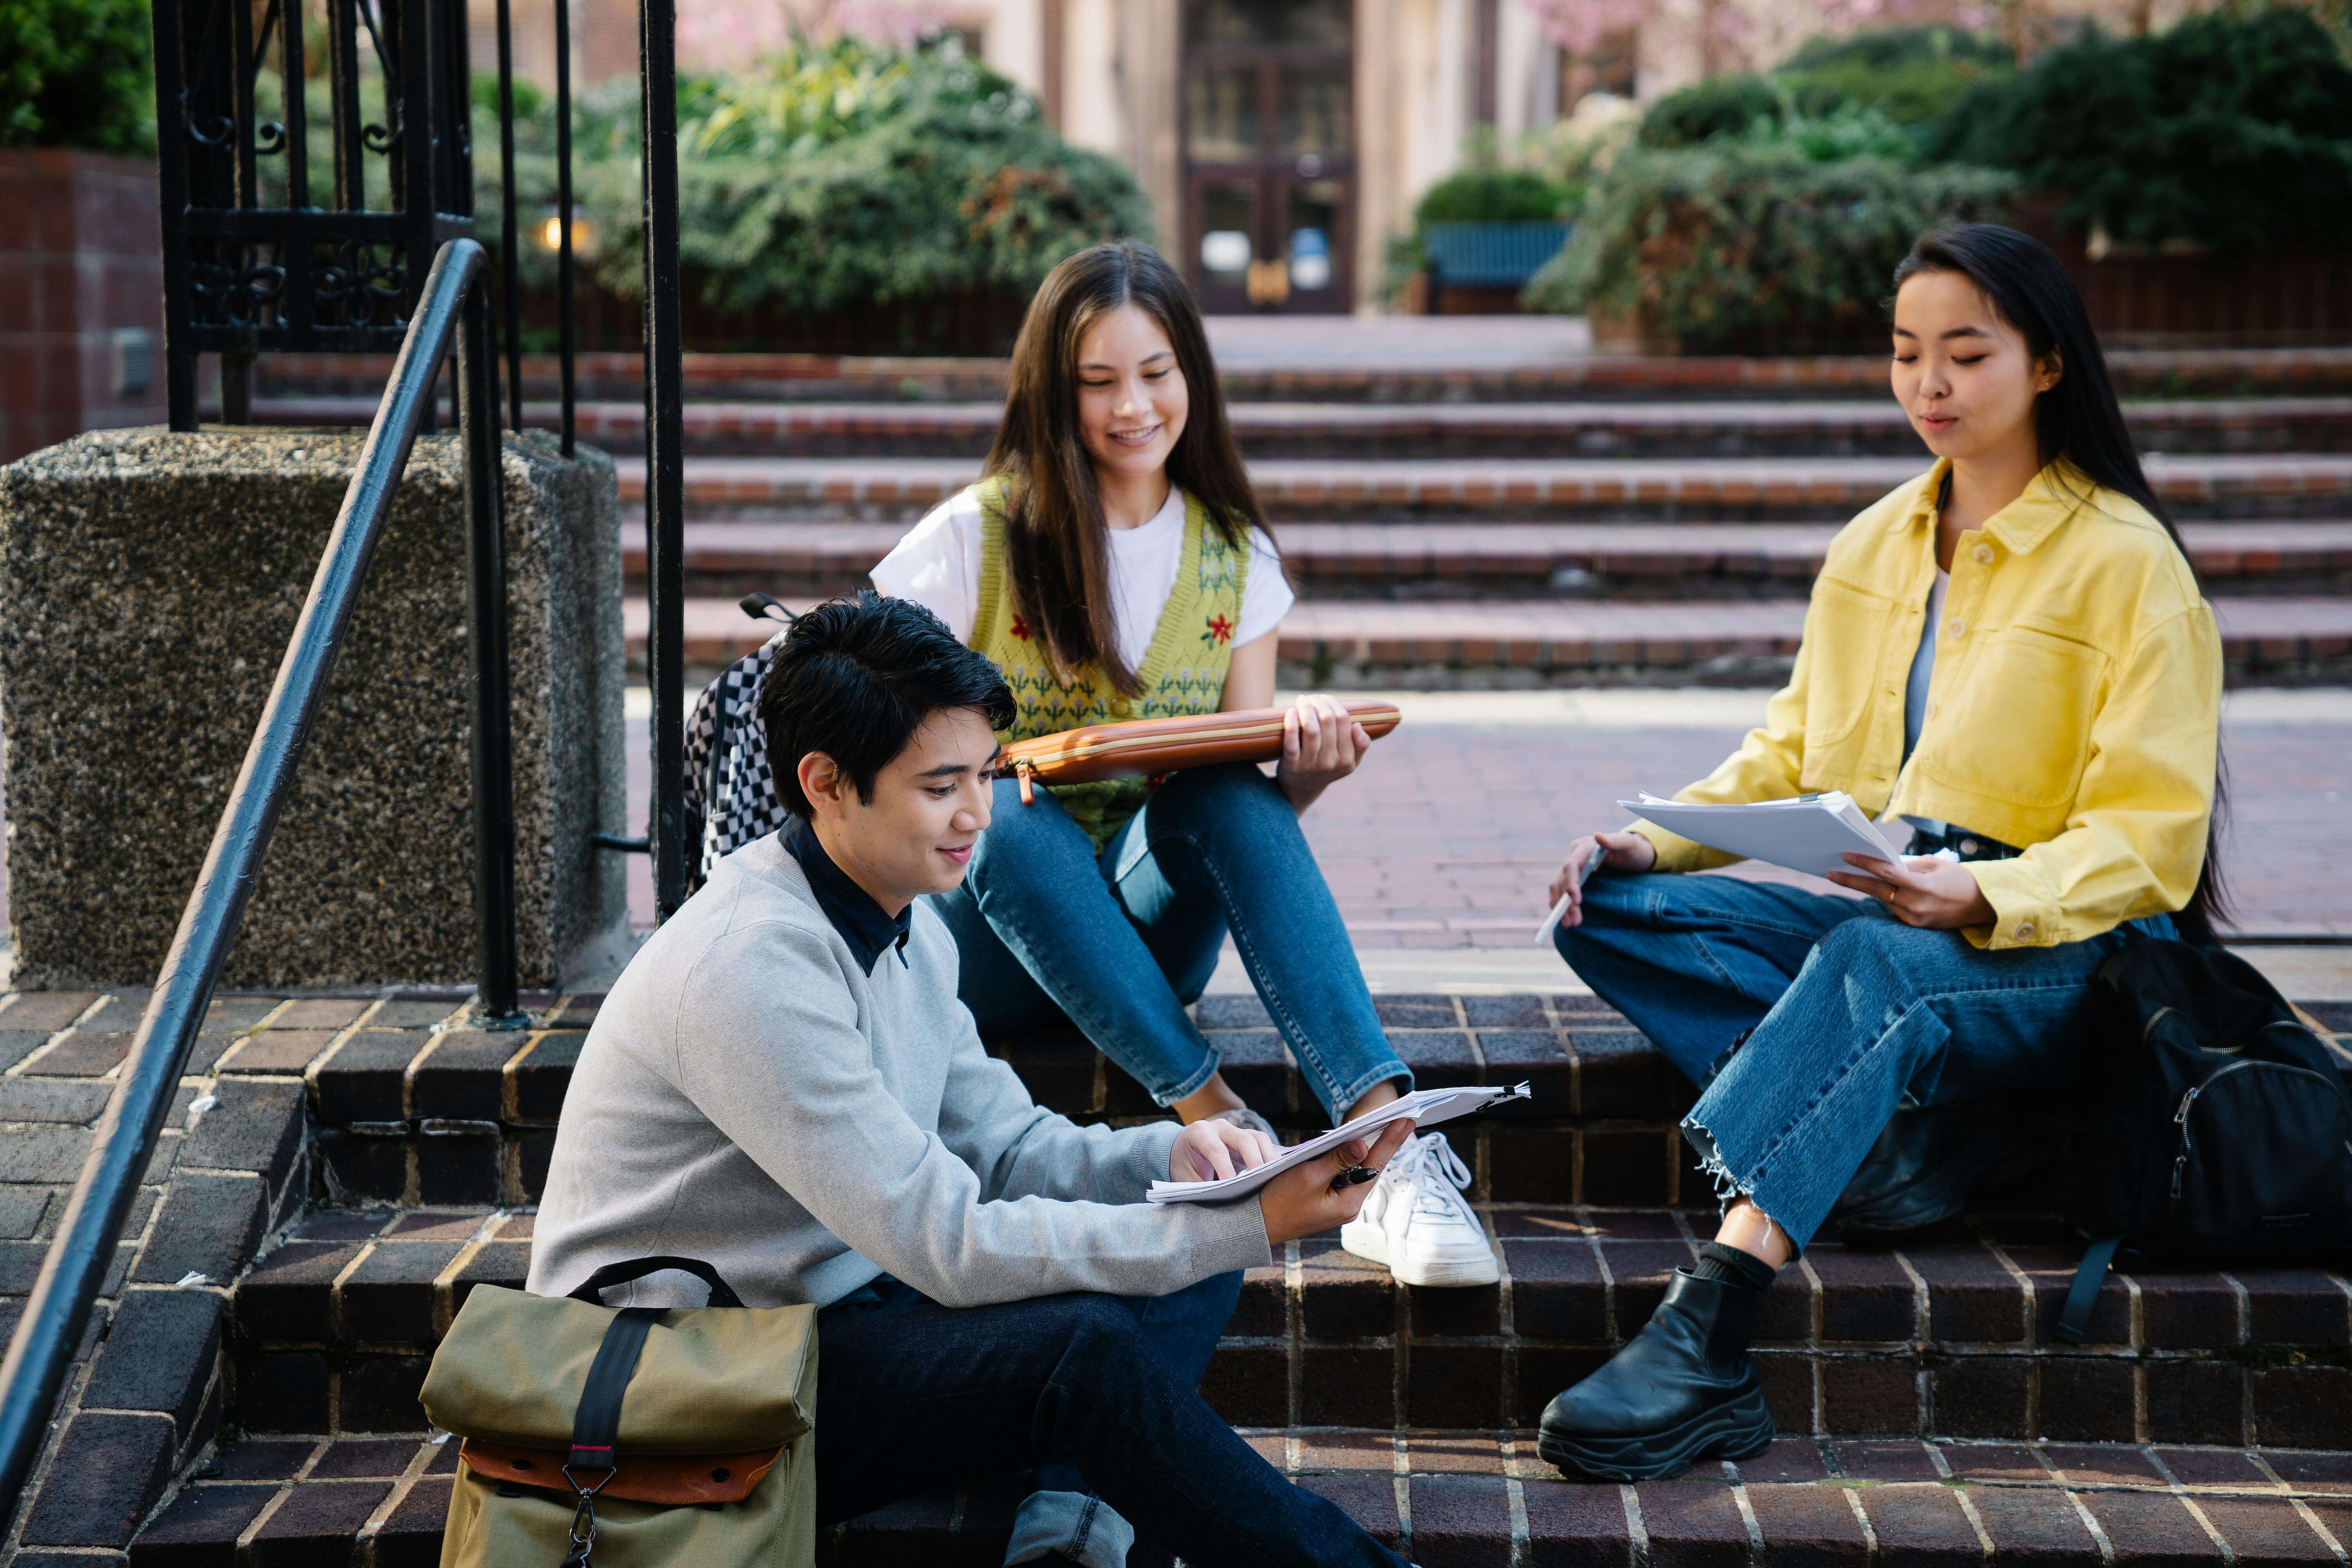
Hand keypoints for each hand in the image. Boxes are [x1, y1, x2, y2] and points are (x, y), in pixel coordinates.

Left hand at [1170, 1118, 1280, 1182]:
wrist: (1182, 1150)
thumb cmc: (1183, 1165)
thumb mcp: (1185, 1177)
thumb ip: (1202, 1187)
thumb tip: (1222, 1201)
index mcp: (1199, 1133)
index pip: (1216, 1150)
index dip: (1225, 1168)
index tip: (1232, 1185)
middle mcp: (1219, 1127)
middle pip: (1244, 1139)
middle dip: (1254, 1160)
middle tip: (1261, 1181)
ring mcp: (1235, 1130)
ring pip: (1259, 1138)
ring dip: (1268, 1157)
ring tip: (1274, 1177)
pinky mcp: (1246, 1137)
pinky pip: (1263, 1144)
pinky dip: (1270, 1157)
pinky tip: (1275, 1173)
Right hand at [1259, 1119, 1415, 1245]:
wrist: (1256, 1226)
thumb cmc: (1279, 1201)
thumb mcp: (1308, 1176)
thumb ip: (1337, 1159)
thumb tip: (1362, 1144)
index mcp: (1348, 1202)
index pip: (1376, 1164)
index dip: (1391, 1140)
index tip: (1407, 1121)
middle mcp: (1348, 1205)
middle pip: (1370, 1167)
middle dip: (1385, 1142)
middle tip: (1403, 1120)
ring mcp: (1338, 1204)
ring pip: (1356, 1170)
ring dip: (1367, 1149)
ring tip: (1385, 1127)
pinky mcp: (1326, 1200)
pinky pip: (1343, 1175)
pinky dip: (1347, 1158)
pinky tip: (1353, 1144)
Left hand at [1276, 694, 1372, 809]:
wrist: (1302, 789)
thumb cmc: (1328, 768)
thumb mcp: (1350, 762)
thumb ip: (1361, 745)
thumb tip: (1358, 725)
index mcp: (1347, 758)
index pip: (1343, 721)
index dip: (1334, 703)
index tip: (1325, 698)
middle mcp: (1330, 761)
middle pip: (1327, 720)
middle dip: (1319, 702)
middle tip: (1312, 697)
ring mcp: (1310, 764)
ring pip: (1310, 728)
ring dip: (1305, 708)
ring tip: (1302, 700)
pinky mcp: (1291, 765)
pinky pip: (1291, 741)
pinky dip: (1290, 723)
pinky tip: (1290, 711)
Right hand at [1545, 831, 1655, 928]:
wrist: (1635, 856)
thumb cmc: (1635, 850)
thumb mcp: (1630, 845)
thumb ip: (1615, 841)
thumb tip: (1597, 835)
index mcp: (1584, 846)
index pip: (1571, 866)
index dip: (1570, 884)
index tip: (1576, 902)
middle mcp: (1574, 855)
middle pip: (1562, 880)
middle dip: (1565, 902)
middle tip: (1573, 923)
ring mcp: (1572, 866)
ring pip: (1558, 888)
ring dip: (1560, 907)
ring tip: (1569, 925)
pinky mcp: (1574, 877)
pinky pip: (1560, 892)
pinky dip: (1560, 905)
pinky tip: (1564, 918)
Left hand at [1826, 853, 1994, 928]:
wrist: (1982, 905)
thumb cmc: (1959, 879)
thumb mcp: (1935, 865)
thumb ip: (1907, 866)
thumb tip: (1882, 864)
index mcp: (1922, 886)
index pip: (1886, 873)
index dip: (1864, 864)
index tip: (1846, 856)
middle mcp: (1916, 905)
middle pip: (1876, 890)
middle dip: (1852, 881)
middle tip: (1830, 873)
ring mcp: (1914, 918)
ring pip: (1883, 900)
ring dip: (1869, 889)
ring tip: (1848, 877)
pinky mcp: (1915, 926)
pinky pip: (1893, 909)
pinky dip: (1886, 898)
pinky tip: (1878, 890)